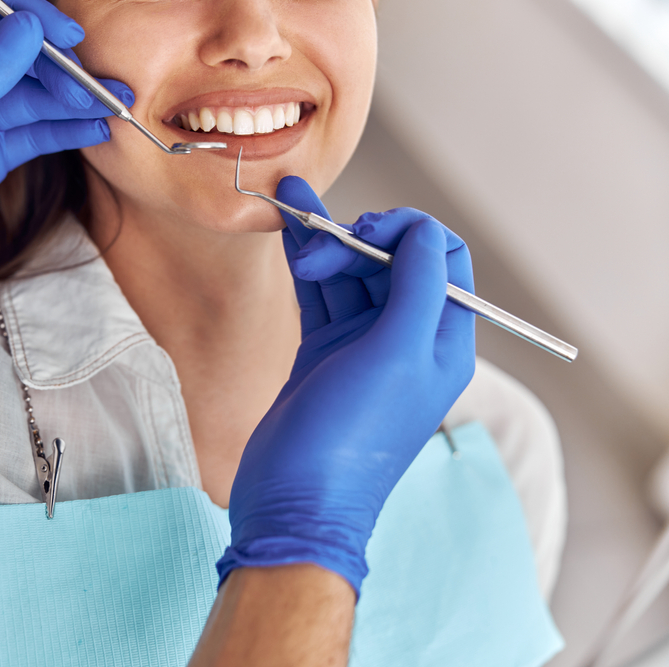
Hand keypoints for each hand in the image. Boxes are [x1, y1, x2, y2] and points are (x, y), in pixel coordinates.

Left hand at [0, 0, 132, 363]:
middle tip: (101, 86)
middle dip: (62, 67)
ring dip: (73, 100)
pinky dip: (64, 133)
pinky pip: (31, 137)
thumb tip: (25, 30)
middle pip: (17, 58)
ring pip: (31, 99)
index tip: (68, 36)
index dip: (28, 20)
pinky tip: (94, 131)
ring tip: (115, 105)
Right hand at [218, 177, 475, 595]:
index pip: (442, 258)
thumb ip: (417, 286)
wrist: (294, 501)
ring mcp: (362, 346)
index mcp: (442, 341)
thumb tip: (421, 230)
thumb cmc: (351, 437)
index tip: (364, 233)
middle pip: (391, 260)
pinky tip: (289, 236)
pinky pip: (320, 295)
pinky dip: (305, 265)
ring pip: (350, 274)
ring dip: (324, 241)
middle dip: (356, 239)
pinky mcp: (323, 353)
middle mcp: (406, 340)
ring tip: (290, 205)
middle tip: (317, 246)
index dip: (407, 232)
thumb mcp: (398, 356)